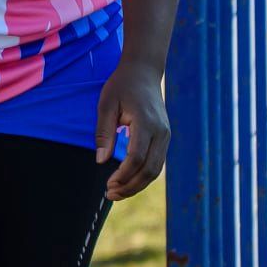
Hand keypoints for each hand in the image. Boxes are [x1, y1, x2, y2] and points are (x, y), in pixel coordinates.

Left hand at [95, 58, 169, 199]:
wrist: (143, 72)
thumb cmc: (121, 86)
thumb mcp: (106, 105)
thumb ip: (104, 133)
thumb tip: (101, 161)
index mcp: (146, 123)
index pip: (137, 158)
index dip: (123, 175)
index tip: (108, 184)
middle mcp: (161, 132)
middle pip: (149, 169)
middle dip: (130, 186)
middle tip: (110, 194)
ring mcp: (166, 136)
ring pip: (156, 170)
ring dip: (137, 184)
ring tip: (117, 192)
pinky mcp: (164, 138)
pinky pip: (156, 163)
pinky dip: (143, 175)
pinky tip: (127, 180)